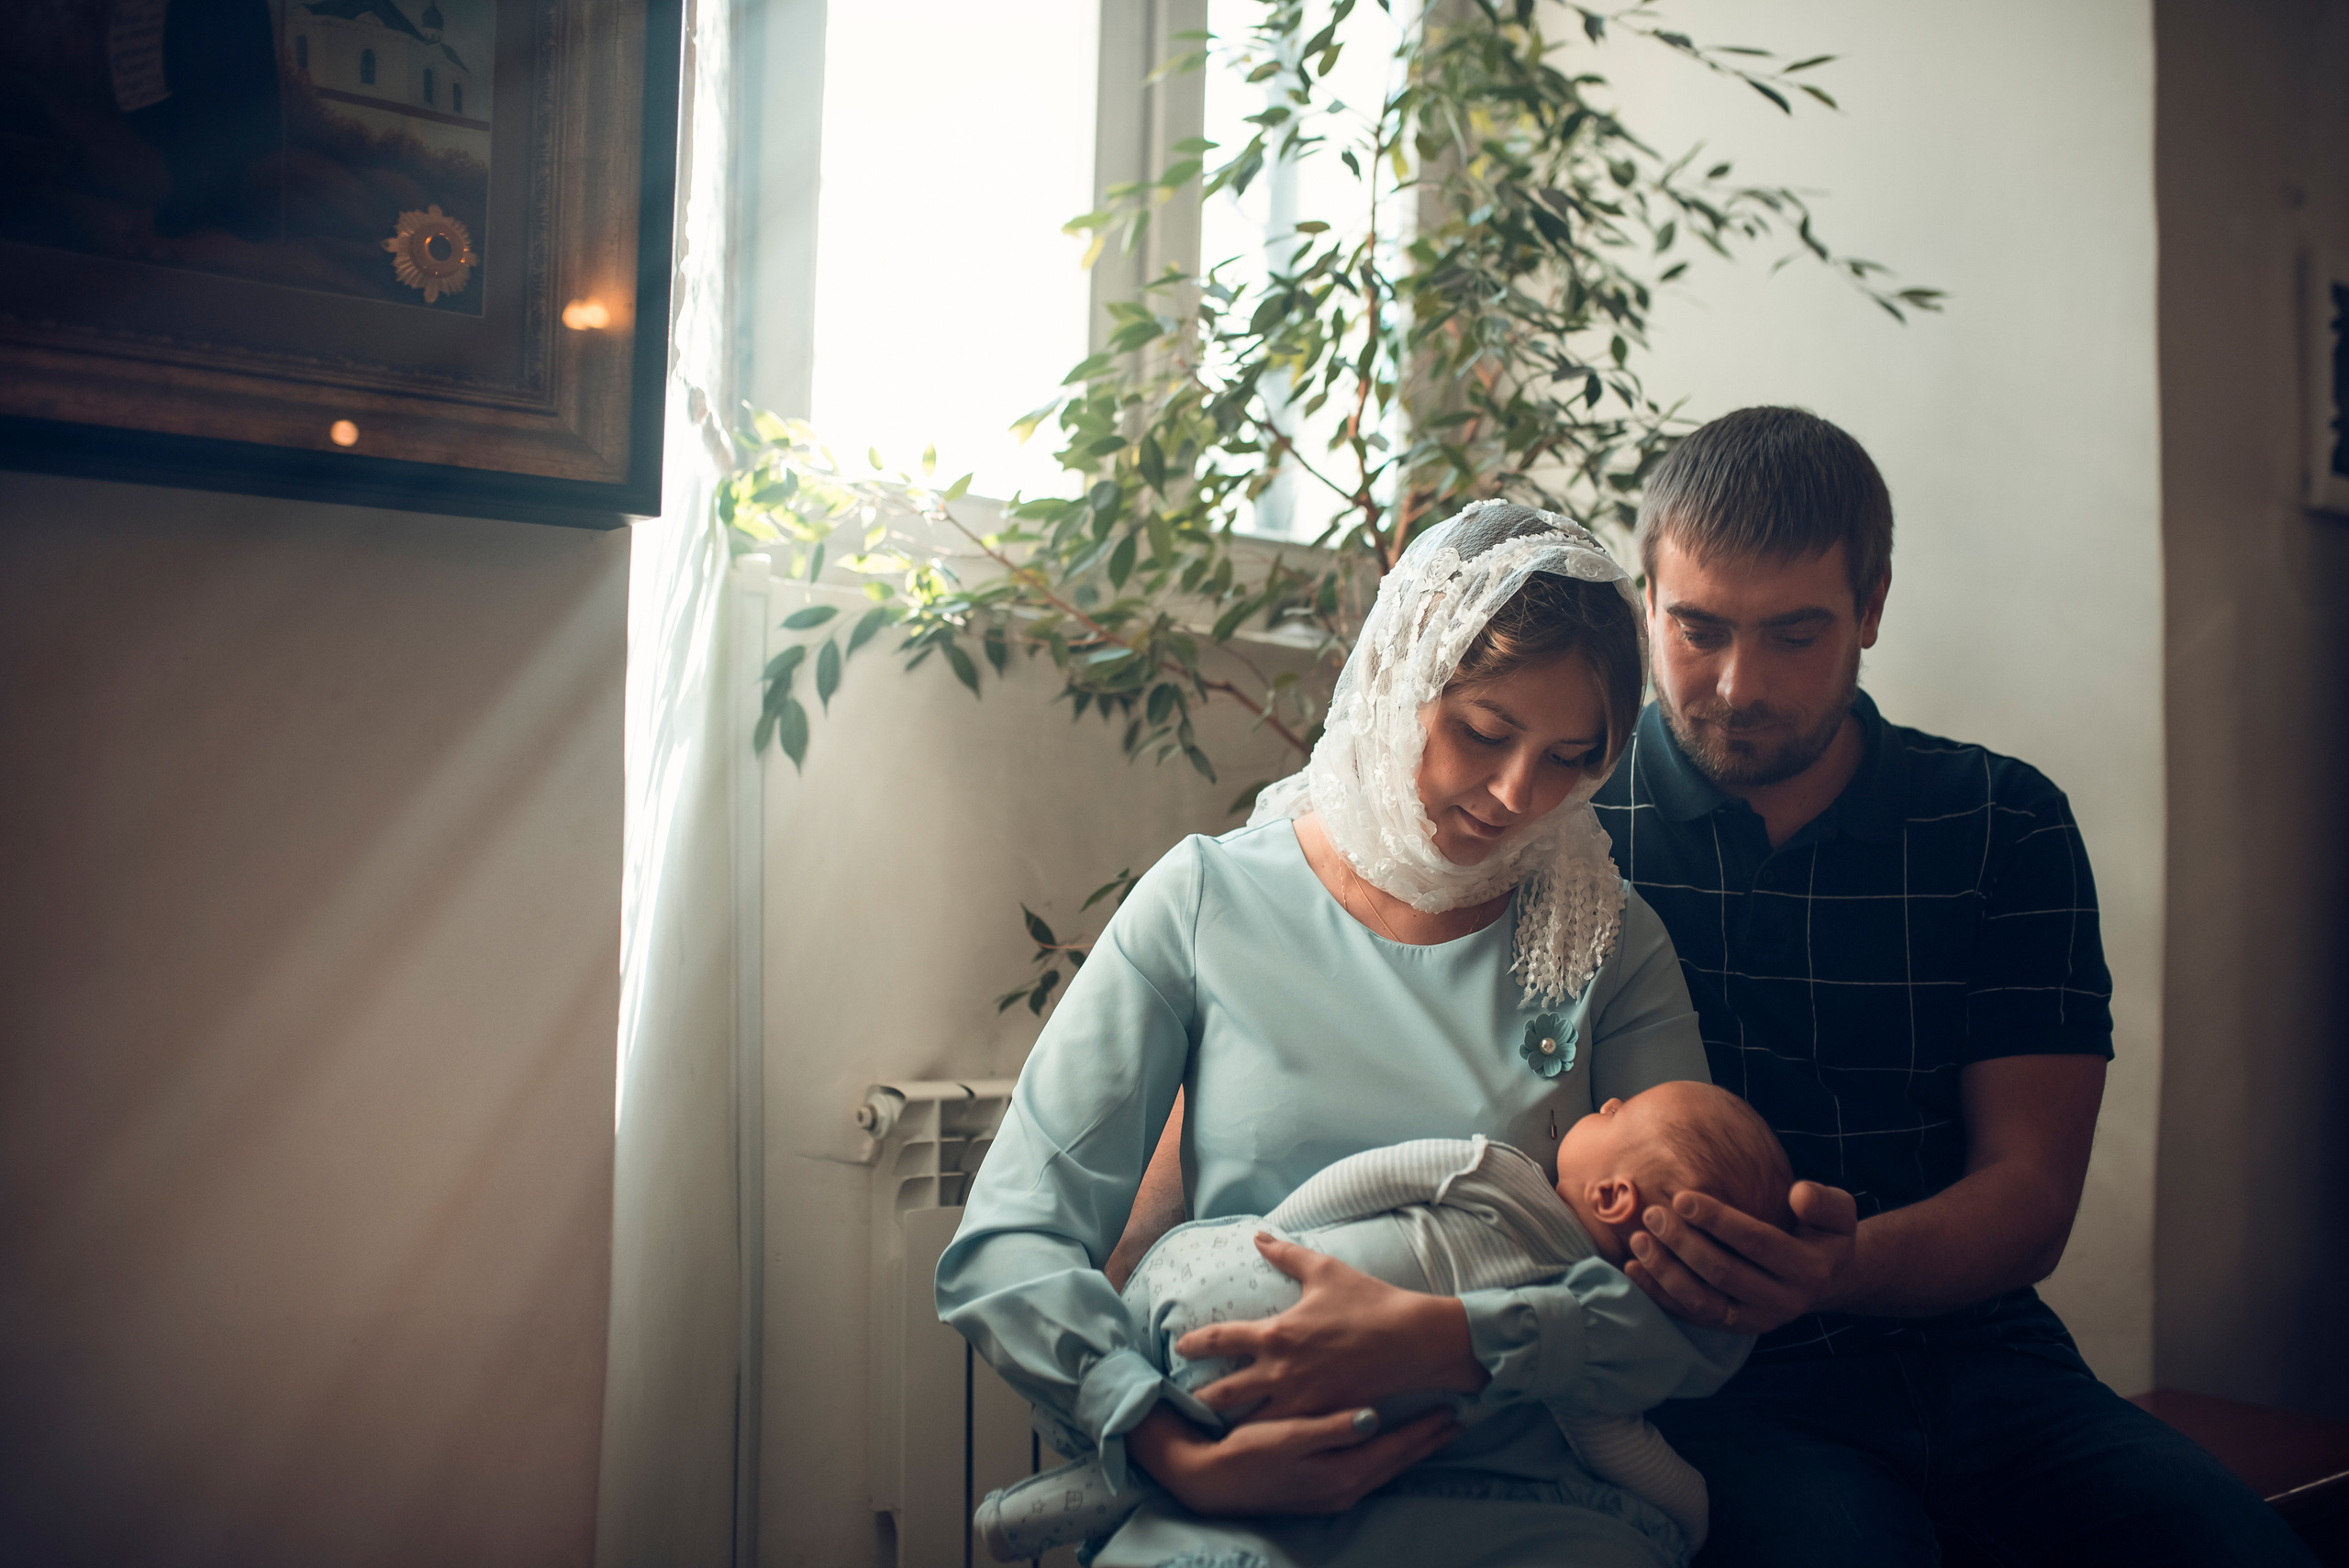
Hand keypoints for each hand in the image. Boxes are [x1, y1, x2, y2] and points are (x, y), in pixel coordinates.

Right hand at [1125, 1402, 1460, 1516]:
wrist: (1214, 1484)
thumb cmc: (1249, 1453)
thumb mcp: (1290, 1437)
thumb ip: (1333, 1428)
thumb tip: (1374, 1417)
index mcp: (1342, 1473)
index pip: (1396, 1448)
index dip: (1424, 1429)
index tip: (1452, 1410)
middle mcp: (1345, 1489)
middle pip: (1397, 1461)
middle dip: (1426, 1441)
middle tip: (1455, 1419)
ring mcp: (1334, 1494)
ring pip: (1385, 1469)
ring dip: (1409, 1449)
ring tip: (1432, 1431)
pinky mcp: (1322, 1492)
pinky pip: (1368, 1471)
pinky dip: (1386, 1456)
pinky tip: (1387, 1444)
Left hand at [1173, 1234, 1487, 1421]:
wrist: (1411, 1340)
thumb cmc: (1368, 1301)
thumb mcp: (1324, 1270)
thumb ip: (1286, 1254)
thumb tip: (1258, 1236)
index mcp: (1276, 1334)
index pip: (1220, 1340)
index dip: (1194, 1344)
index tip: (1179, 1347)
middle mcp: (1280, 1371)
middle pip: (1224, 1394)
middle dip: (1201, 1401)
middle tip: (1188, 1404)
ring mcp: (1301, 1400)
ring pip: (1252, 1424)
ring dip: (1233, 1428)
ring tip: (1218, 1433)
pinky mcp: (1323, 1418)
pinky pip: (1289, 1435)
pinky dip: (1272, 1440)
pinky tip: (1264, 1446)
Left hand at [1623, 1180, 1858, 1334]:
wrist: (1823, 1278)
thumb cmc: (1821, 1234)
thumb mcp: (1838, 1213)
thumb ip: (1823, 1202)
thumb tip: (1799, 1193)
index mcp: (1809, 1269)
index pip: (1757, 1243)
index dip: (1718, 1220)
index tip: (1682, 1197)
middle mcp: (1783, 1301)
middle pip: (1724, 1274)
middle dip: (1684, 1242)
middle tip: (1653, 1213)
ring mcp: (1757, 1319)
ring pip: (1703, 1301)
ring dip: (1666, 1271)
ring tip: (1639, 1239)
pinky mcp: (1733, 1328)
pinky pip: (1691, 1316)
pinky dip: (1660, 1294)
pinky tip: (1634, 1268)